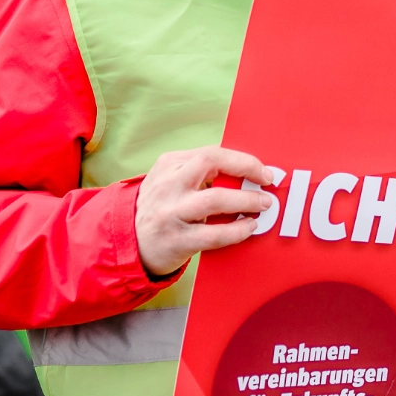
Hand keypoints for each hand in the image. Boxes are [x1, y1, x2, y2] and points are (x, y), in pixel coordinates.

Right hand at [135, 146, 275, 278]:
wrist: (129, 242)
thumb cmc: (161, 208)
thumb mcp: (171, 182)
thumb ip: (200, 174)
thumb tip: (248, 174)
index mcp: (168, 165)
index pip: (211, 152)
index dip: (242, 160)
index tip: (262, 171)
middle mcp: (168, 185)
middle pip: (210, 163)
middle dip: (246, 169)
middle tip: (266, 184)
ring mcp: (170, 213)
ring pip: (215, 199)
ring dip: (246, 201)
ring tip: (263, 205)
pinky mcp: (176, 240)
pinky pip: (214, 234)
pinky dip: (237, 230)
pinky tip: (249, 227)